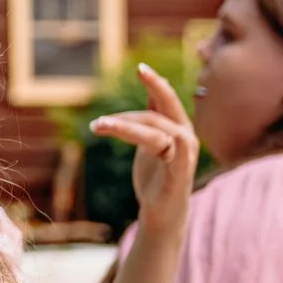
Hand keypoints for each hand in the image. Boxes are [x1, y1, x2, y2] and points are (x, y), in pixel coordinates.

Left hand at [90, 63, 198, 236]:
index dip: (155, 83)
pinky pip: (171, 154)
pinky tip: (146, 136)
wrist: (161, 214)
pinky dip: (160, 143)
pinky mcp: (178, 174)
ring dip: (125, 125)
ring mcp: (184, 155)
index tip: (140, 68)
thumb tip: (150, 93)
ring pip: (156, 130)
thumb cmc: (155, 178)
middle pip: (168, 107)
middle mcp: (185, 138)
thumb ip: (151, 120)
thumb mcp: (150, 143)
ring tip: (98, 125)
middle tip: (140, 71)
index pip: (167, 100)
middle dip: (155, 86)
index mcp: (177, 129)